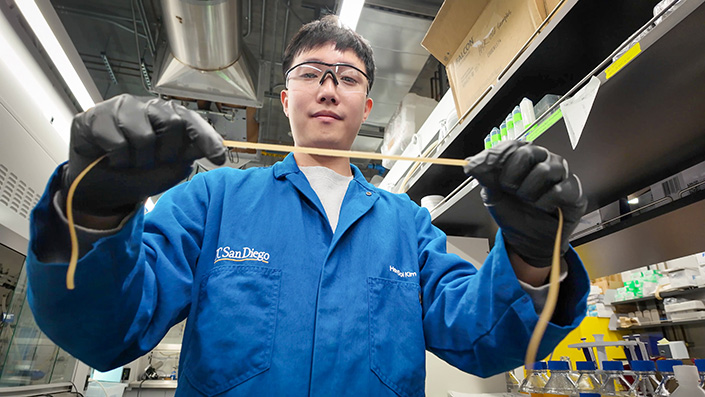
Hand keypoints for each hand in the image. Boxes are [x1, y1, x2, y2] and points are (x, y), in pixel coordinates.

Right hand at [62, 94, 225, 215]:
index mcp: (167, 117)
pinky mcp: (95, 116)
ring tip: (130, 161)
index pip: (193, 121)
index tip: (218, 157)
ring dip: (139, 159)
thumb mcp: (168, 170)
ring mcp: (120, 108)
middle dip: (167, 152)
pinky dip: (116, 158)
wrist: (99, 188)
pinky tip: (111, 158)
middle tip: (153, 162)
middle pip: (172, 122)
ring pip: (143, 135)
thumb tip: (208, 148)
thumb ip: (187, 157)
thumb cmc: (135, 174)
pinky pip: (115, 140)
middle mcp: (146, 108)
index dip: (207, 138)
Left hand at [463, 141, 586, 267]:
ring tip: (527, 201)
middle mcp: (545, 160)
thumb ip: (484, 176)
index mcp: (525, 157)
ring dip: (528, 191)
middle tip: (510, 189)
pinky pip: (559, 190)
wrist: (526, 239)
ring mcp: (561, 175)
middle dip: (512, 174)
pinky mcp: (573, 192)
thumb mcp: (492, 194)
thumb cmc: (513, 213)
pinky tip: (542, 207)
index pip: (512, 145)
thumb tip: (471, 163)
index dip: (496, 157)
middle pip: (529, 152)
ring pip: (545, 170)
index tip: (481, 169)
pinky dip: (545, 202)